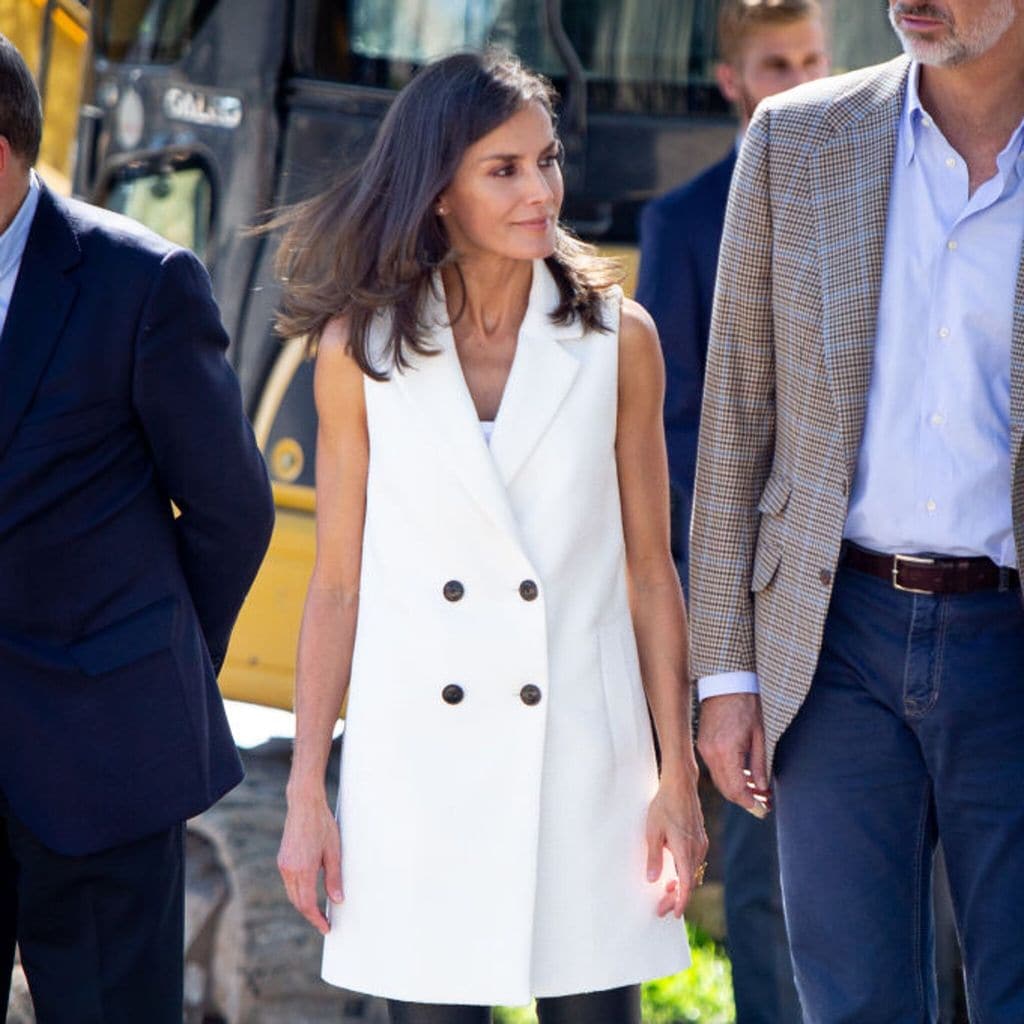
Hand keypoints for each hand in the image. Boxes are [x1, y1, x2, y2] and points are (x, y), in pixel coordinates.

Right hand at [277, 794, 342, 934]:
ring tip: (319, 910)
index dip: (316, 919)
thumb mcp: (334, 851)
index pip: (307, 904)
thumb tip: (337, 900)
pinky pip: (289, 883)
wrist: (304, 804)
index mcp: (303, 869)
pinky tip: (309, 892)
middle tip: (324, 922)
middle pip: (298, 902)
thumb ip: (334, 878)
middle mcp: (289, 870)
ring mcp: (283, 865)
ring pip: (292, 894)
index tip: (326, 927)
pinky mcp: (282, 860)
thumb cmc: (322, 824)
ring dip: (303, 904)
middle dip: (310, 914)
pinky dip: (298, 892)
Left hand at [645, 772, 707, 917]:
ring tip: (665, 892)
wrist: (680, 785)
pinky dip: (685, 871)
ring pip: (693, 871)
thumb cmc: (664, 805)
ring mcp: (700, 843)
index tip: (674, 913)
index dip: (680, 901)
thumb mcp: (652, 831)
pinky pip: (694, 861)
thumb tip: (653, 880)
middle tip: (662, 907)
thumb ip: (654, 857)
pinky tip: (674, 873)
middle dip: (677, 896)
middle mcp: (697, 849)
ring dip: (681, 884)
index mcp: (685, 850)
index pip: (686, 884)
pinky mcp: (700, 837)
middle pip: (690, 881)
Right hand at [697, 693, 770, 813]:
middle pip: (726, 789)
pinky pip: (715, 769)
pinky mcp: (702, 744)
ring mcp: (704, 749)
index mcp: (726, 750)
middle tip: (763, 804)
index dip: (750, 803)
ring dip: (737, 790)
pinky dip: (729, 777)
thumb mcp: (759, 735)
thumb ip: (759, 765)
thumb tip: (762, 789)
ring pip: (719, 781)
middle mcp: (711, 753)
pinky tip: (744, 776)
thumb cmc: (746, 704)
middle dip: (744, 800)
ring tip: (757, 792)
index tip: (763, 809)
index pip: (736, 789)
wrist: (725, 682)